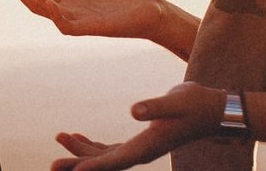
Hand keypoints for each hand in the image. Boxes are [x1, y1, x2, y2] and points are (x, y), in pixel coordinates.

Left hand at [50, 82, 223, 170]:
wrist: (212, 109)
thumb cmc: (196, 105)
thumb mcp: (176, 102)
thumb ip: (154, 107)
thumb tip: (133, 110)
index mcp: (147, 147)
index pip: (115, 161)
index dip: (93, 167)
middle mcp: (141, 152)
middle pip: (104, 164)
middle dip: (77, 163)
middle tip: (53, 165)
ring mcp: (139, 148)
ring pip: (104, 156)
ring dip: (80, 150)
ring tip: (59, 138)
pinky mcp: (139, 141)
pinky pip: (109, 149)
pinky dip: (92, 145)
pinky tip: (76, 135)